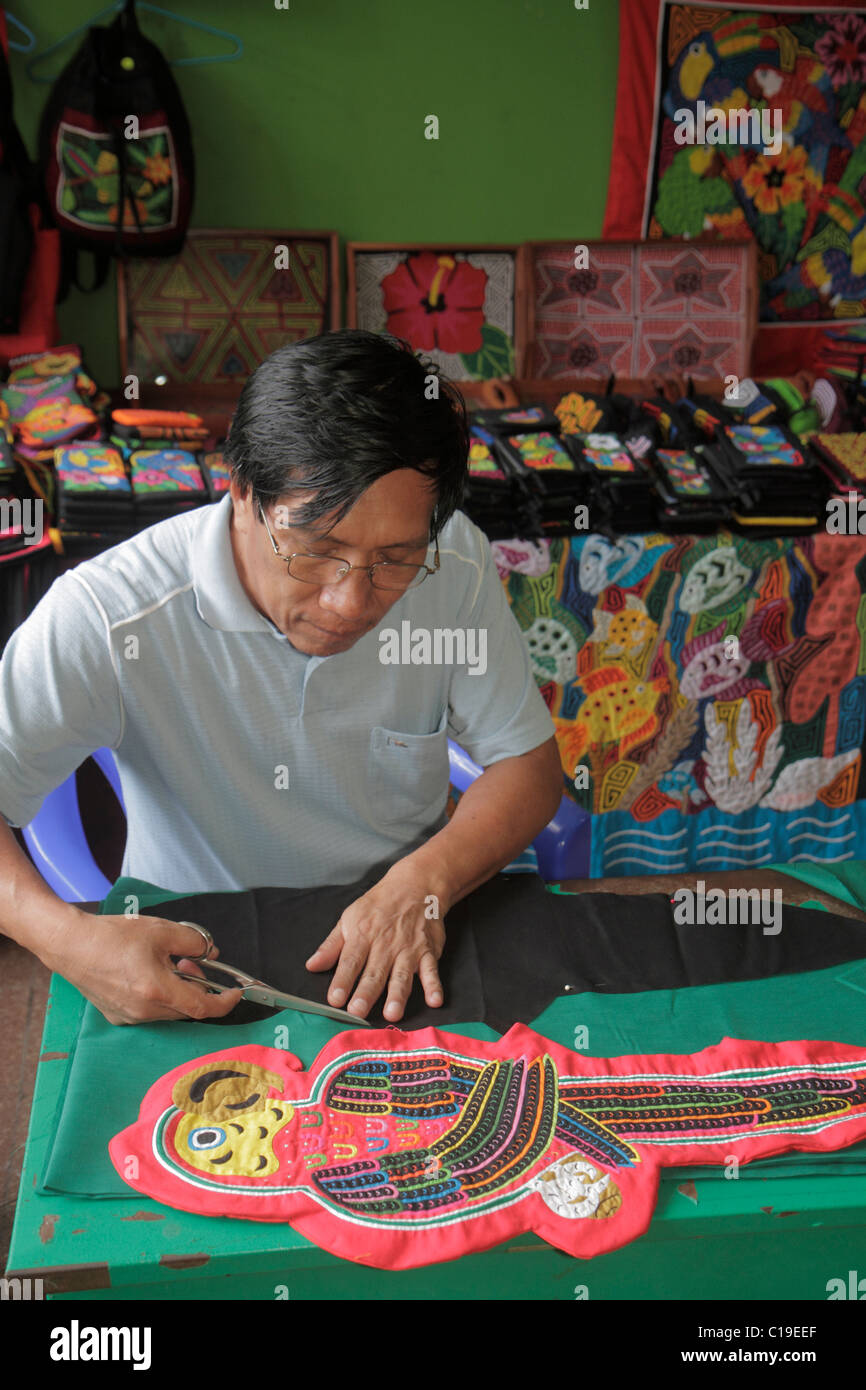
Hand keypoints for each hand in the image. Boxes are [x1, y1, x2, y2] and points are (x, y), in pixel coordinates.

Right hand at [41, 912, 242, 1024]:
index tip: (236, 993)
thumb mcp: (162, 930)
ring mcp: (128, 1017)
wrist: (70, 944)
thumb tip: (210, 951)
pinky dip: (160, 996)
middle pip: (186, 1009)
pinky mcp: (117, 1016)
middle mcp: (144, 1011)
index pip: (203, 1007)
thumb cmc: (112, 936)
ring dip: (178, 991)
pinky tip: (151, 973)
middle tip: (192, 961)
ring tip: (170, 963)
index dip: (224, 1002)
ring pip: (169, 1010)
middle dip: (198, 987)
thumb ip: (193, 942)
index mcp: (157, 991)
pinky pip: (149, 1011)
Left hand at [305, 863, 446, 1021]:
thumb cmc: (378, 906)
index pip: (350, 961)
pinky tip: (434, 1000)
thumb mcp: (349, 918)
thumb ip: (331, 946)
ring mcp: (408, 949)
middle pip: (374, 972)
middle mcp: (385, 944)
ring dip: (397, 995)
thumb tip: (312, 966)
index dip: (342, 980)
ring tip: (392, 1014)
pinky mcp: (428, 952)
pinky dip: (434, 985)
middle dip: (366, 993)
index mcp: (363, 935)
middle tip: (358, 1012)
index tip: (335, 999)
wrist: (415, 886)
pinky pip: (431, 970)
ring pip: (401, 975)